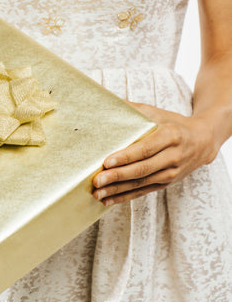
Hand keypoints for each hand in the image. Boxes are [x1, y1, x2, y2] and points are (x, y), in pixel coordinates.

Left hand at [92, 101, 218, 205]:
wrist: (203, 141)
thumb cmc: (173, 124)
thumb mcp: (157, 113)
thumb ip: (133, 109)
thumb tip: (107, 101)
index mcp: (170, 136)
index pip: (145, 149)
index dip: (126, 156)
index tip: (107, 162)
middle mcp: (173, 156)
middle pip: (142, 169)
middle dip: (117, 176)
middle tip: (97, 181)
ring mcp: (171, 173)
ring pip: (141, 183)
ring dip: (118, 190)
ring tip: (98, 192)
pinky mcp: (166, 183)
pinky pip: (143, 191)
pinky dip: (125, 197)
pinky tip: (108, 200)